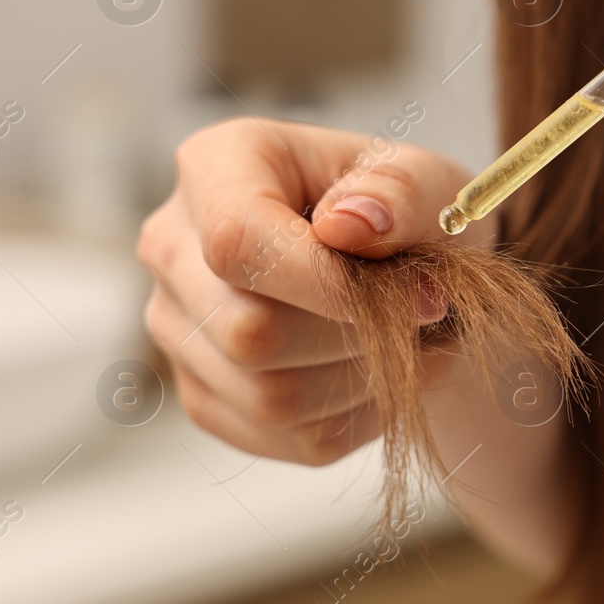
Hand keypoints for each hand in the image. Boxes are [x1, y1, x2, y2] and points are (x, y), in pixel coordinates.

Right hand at [137, 117, 473, 463]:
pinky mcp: (207, 397)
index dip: (331, 285)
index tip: (425, 296)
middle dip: (360, 335)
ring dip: (368, 379)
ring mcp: (178, 329)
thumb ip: (402, 192)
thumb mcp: (429, 182)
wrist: (411, 267)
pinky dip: (361, 415)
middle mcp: (173, 247)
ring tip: (409, 338)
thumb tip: (347, 224)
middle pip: (250, 331)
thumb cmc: (410, 211)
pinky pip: (289, 438)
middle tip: (426, 313)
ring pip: (270, 397)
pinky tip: (385, 371)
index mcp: (218, 165)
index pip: (238, 241)